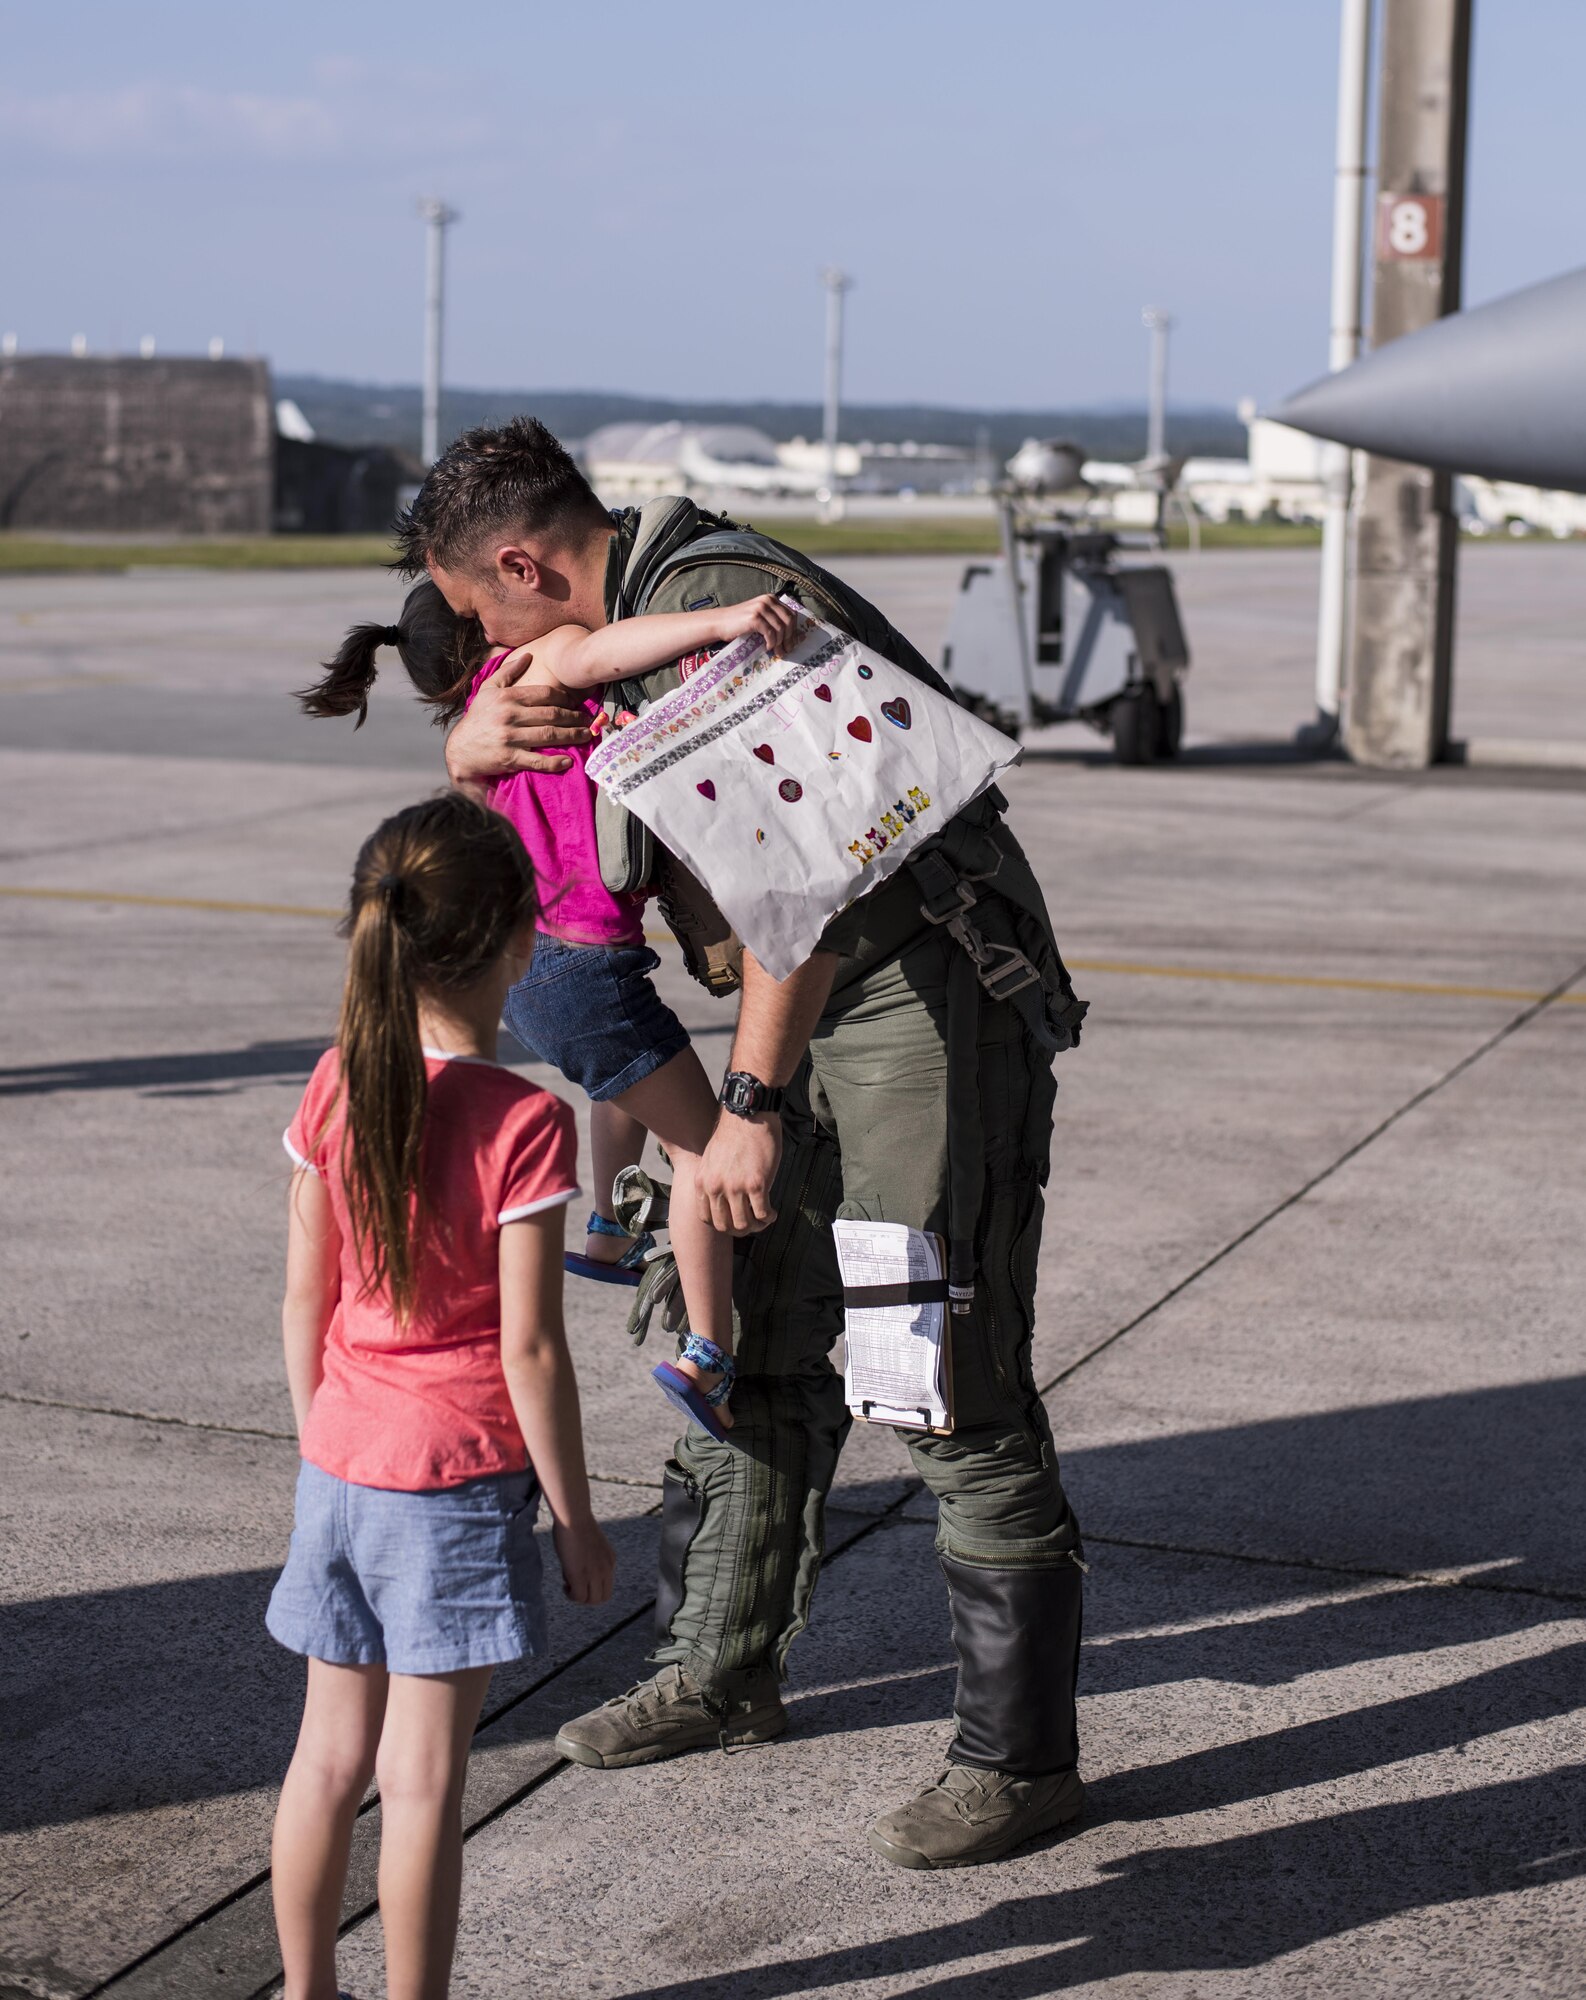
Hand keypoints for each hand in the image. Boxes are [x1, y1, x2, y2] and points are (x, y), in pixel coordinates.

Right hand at [445, 651, 591, 784]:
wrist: (460, 750)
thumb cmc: (477, 719)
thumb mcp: (487, 690)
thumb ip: (507, 671)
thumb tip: (527, 655)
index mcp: (507, 697)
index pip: (544, 694)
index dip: (564, 698)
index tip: (576, 703)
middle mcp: (510, 716)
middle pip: (551, 714)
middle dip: (574, 717)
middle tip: (588, 720)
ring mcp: (510, 738)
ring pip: (549, 735)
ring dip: (572, 736)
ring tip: (586, 735)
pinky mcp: (509, 759)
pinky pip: (537, 761)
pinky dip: (554, 762)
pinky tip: (567, 760)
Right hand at [552, 1511, 615, 1605]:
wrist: (574, 1517)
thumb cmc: (577, 1524)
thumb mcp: (591, 1545)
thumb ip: (591, 1558)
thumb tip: (578, 1568)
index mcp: (611, 1560)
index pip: (607, 1586)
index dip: (593, 1587)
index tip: (582, 1579)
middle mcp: (607, 1569)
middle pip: (602, 1598)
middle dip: (588, 1597)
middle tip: (574, 1587)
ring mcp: (595, 1574)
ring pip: (591, 1601)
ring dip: (578, 1597)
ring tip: (568, 1585)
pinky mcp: (580, 1576)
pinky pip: (578, 1597)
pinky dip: (570, 1595)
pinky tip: (564, 1586)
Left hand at [697, 1111, 780, 1234]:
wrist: (749, 1115)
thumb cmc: (734, 1134)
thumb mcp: (711, 1160)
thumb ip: (714, 1181)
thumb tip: (724, 1201)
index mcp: (702, 1182)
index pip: (706, 1219)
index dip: (722, 1225)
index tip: (733, 1221)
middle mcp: (716, 1187)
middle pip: (725, 1226)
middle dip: (740, 1230)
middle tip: (752, 1224)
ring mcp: (736, 1187)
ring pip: (745, 1224)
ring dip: (756, 1226)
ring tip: (764, 1218)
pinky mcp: (756, 1184)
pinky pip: (762, 1213)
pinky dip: (769, 1217)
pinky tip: (773, 1212)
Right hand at [717, 594, 800, 656]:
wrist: (720, 623)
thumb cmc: (740, 623)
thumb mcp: (760, 617)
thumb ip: (774, 621)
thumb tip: (795, 636)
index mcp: (771, 599)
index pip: (791, 614)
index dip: (794, 630)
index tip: (792, 643)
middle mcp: (768, 600)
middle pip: (789, 621)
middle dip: (790, 638)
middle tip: (787, 650)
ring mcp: (761, 608)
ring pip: (780, 628)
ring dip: (780, 643)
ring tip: (777, 652)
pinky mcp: (755, 617)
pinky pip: (770, 633)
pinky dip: (771, 642)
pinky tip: (768, 647)